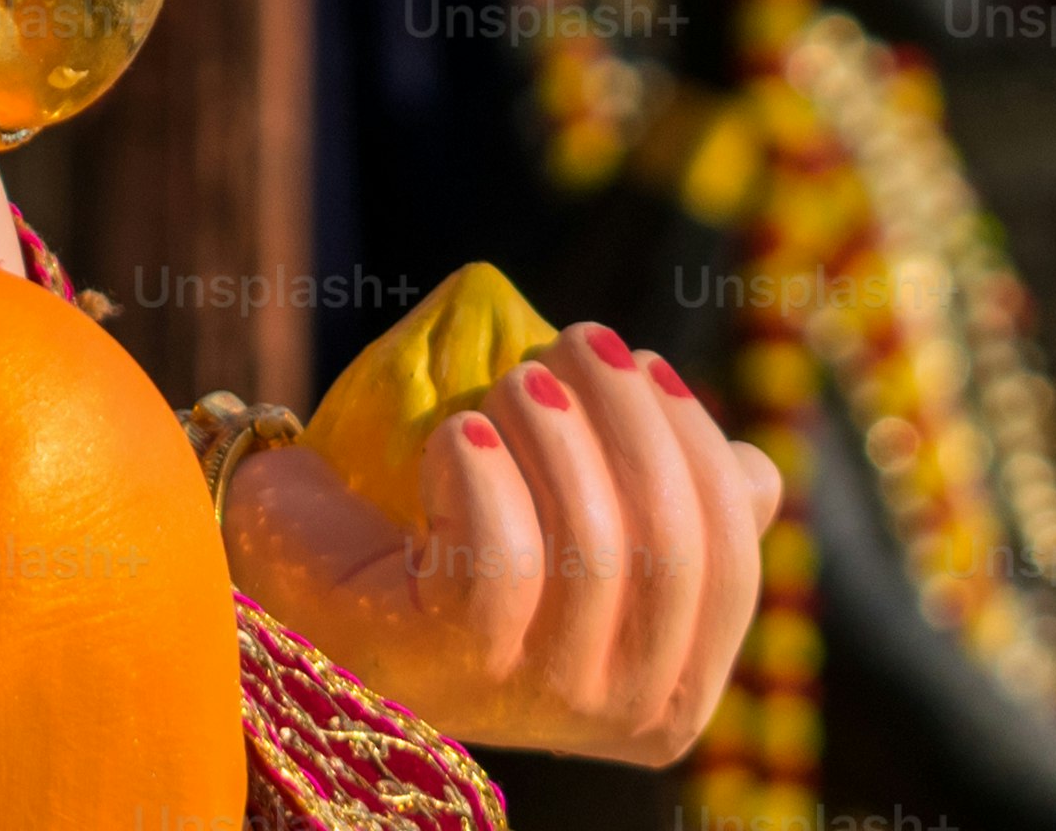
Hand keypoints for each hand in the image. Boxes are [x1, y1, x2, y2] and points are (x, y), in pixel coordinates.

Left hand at [225, 329, 781, 763]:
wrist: (298, 575)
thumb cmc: (448, 544)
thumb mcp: (574, 519)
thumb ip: (663, 502)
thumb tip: (758, 473)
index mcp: (672, 691)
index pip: (730, 557)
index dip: (695, 443)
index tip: (640, 362)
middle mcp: (621, 713)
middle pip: (674, 543)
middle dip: (629, 413)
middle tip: (572, 342)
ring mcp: (539, 701)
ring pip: (595, 543)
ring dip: (551, 427)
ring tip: (509, 382)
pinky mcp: (454, 665)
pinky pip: (504, 559)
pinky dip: (483, 473)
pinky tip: (457, 436)